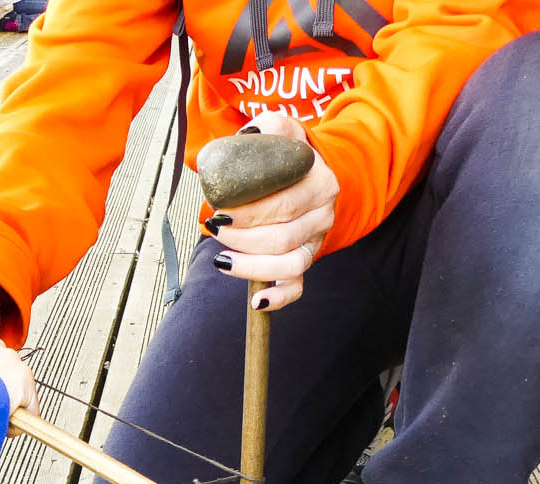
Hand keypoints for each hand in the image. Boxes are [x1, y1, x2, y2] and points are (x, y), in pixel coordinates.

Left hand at [207, 113, 338, 311]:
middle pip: (282, 237)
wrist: (312, 172)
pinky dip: (278, 298)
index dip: (249, 212)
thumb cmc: (289, 155)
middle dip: (242, 237)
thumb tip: (249, 134)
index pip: (284, 204)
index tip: (220, 208)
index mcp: (320, 183)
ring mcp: (315, 241)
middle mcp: (323, 215)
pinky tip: (257, 301)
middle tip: (215, 226)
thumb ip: (269, 127)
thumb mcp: (283, 131)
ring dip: (252, 266)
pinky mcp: (306, 261)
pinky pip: (297, 287)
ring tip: (222, 258)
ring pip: (289, 264)